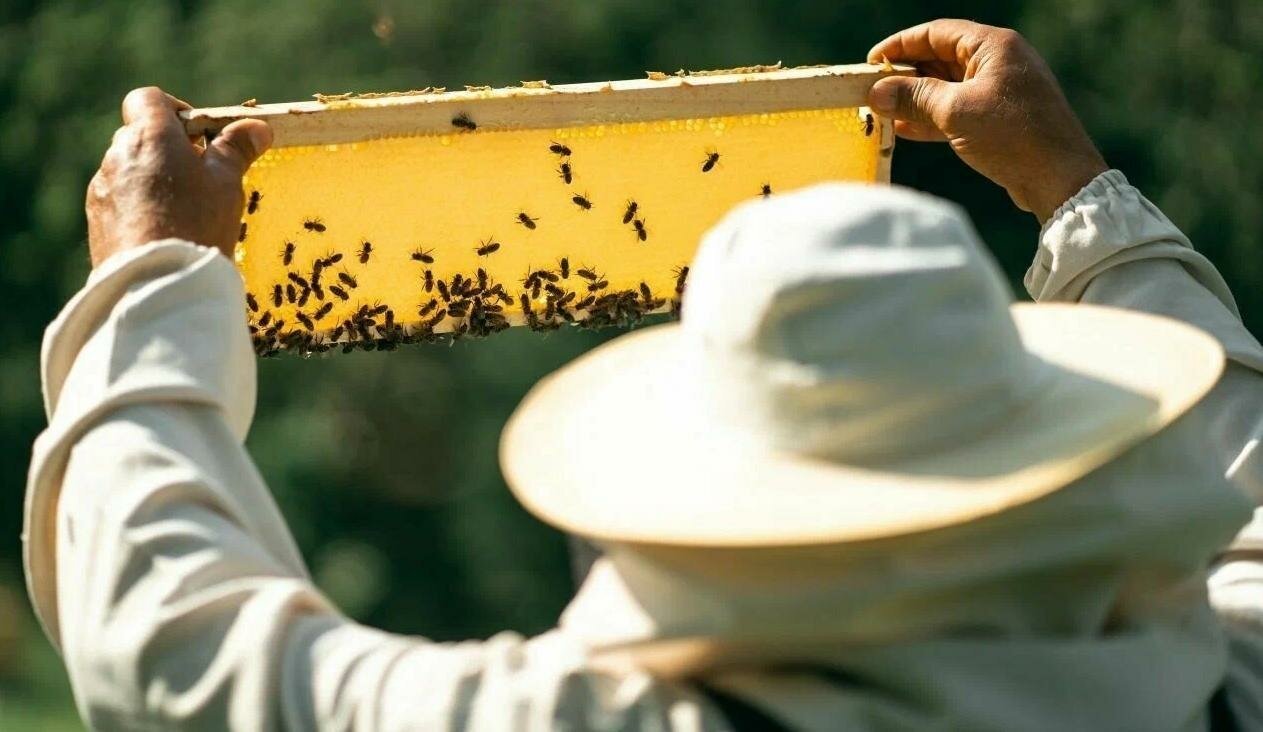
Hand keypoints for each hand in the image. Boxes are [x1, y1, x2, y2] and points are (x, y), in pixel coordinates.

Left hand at [86, 87, 271, 265]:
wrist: (158, 281)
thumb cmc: (197, 224)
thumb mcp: (227, 184)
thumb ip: (236, 150)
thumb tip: (255, 127)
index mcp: (150, 136)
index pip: (148, 99)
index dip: (175, 111)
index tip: (200, 137)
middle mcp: (118, 154)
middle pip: (141, 136)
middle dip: (168, 150)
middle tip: (200, 179)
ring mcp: (103, 187)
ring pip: (130, 170)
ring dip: (153, 180)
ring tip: (183, 212)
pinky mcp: (97, 219)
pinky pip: (119, 200)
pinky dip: (139, 207)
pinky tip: (163, 231)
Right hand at [867, 20, 1107, 221]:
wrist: (1059, 178)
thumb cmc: (1013, 136)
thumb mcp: (956, 112)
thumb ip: (914, 97)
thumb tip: (876, 92)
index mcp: (994, 46)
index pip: (936, 33)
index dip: (900, 45)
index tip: (871, 62)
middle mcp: (998, 61)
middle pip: (940, 59)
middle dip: (905, 76)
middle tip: (872, 91)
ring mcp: (999, 90)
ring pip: (946, 87)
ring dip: (915, 100)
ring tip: (883, 112)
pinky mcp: (999, 118)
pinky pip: (956, 110)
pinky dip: (931, 118)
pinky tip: (905, 129)